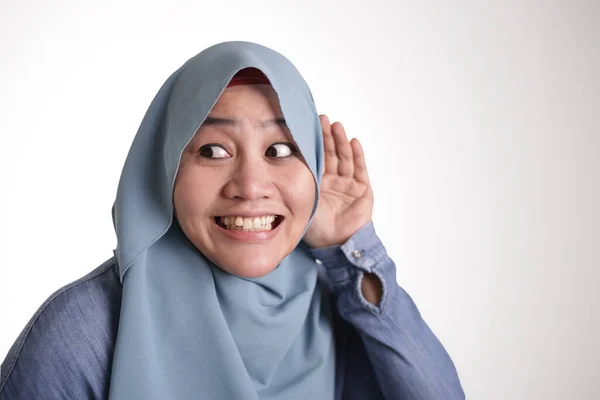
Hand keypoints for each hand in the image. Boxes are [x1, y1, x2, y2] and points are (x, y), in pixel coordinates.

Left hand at [303, 115, 373, 247]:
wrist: (335, 244)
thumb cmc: (316, 228)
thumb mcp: (302, 201)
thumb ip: (295, 184)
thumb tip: (275, 166)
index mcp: (318, 183)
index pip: (316, 157)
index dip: (314, 142)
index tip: (309, 125)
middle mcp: (333, 181)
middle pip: (331, 154)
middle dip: (327, 136)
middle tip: (322, 119)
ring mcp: (348, 185)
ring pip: (345, 158)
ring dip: (341, 141)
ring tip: (336, 126)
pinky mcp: (362, 190)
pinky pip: (360, 170)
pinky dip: (358, 155)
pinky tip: (354, 142)